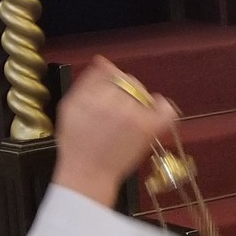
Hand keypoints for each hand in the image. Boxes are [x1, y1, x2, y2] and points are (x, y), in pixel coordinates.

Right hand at [51, 56, 181, 205]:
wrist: (88, 174)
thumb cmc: (77, 144)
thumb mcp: (70, 107)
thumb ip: (87, 81)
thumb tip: (102, 61)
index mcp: (90, 95)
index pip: (110, 73)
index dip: (109, 82)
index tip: (107, 93)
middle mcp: (111, 102)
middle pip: (128, 81)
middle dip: (123, 91)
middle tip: (116, 110)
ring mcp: (132, 115)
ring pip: (143, 93)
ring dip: (138, 101)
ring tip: (127, 119)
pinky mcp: (148, 130)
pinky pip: (165, 110)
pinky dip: (163, 108)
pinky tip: (155, 111)